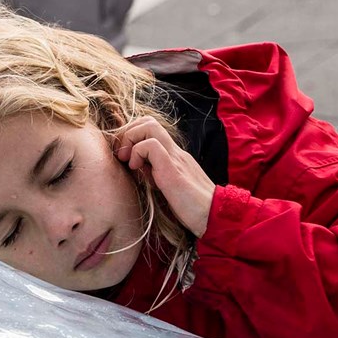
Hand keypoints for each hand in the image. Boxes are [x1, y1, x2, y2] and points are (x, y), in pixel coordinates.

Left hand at [113, 115, 215, 237]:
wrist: (214, 216)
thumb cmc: (192, 208)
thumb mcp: (168, 188)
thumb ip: (155, 175)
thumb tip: (138, 169)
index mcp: (174, 156)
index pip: (151, 129)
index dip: (133, 136)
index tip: (126, 157)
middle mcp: (175, 152)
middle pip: (148, 121)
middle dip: (128, 133)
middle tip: (123, 155)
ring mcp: (175, 158)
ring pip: (149, 125)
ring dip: (131, 139)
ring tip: (129, 161)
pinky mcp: (172, 169)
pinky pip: (151, 146)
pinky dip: (137, 152)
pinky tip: (137, 169)